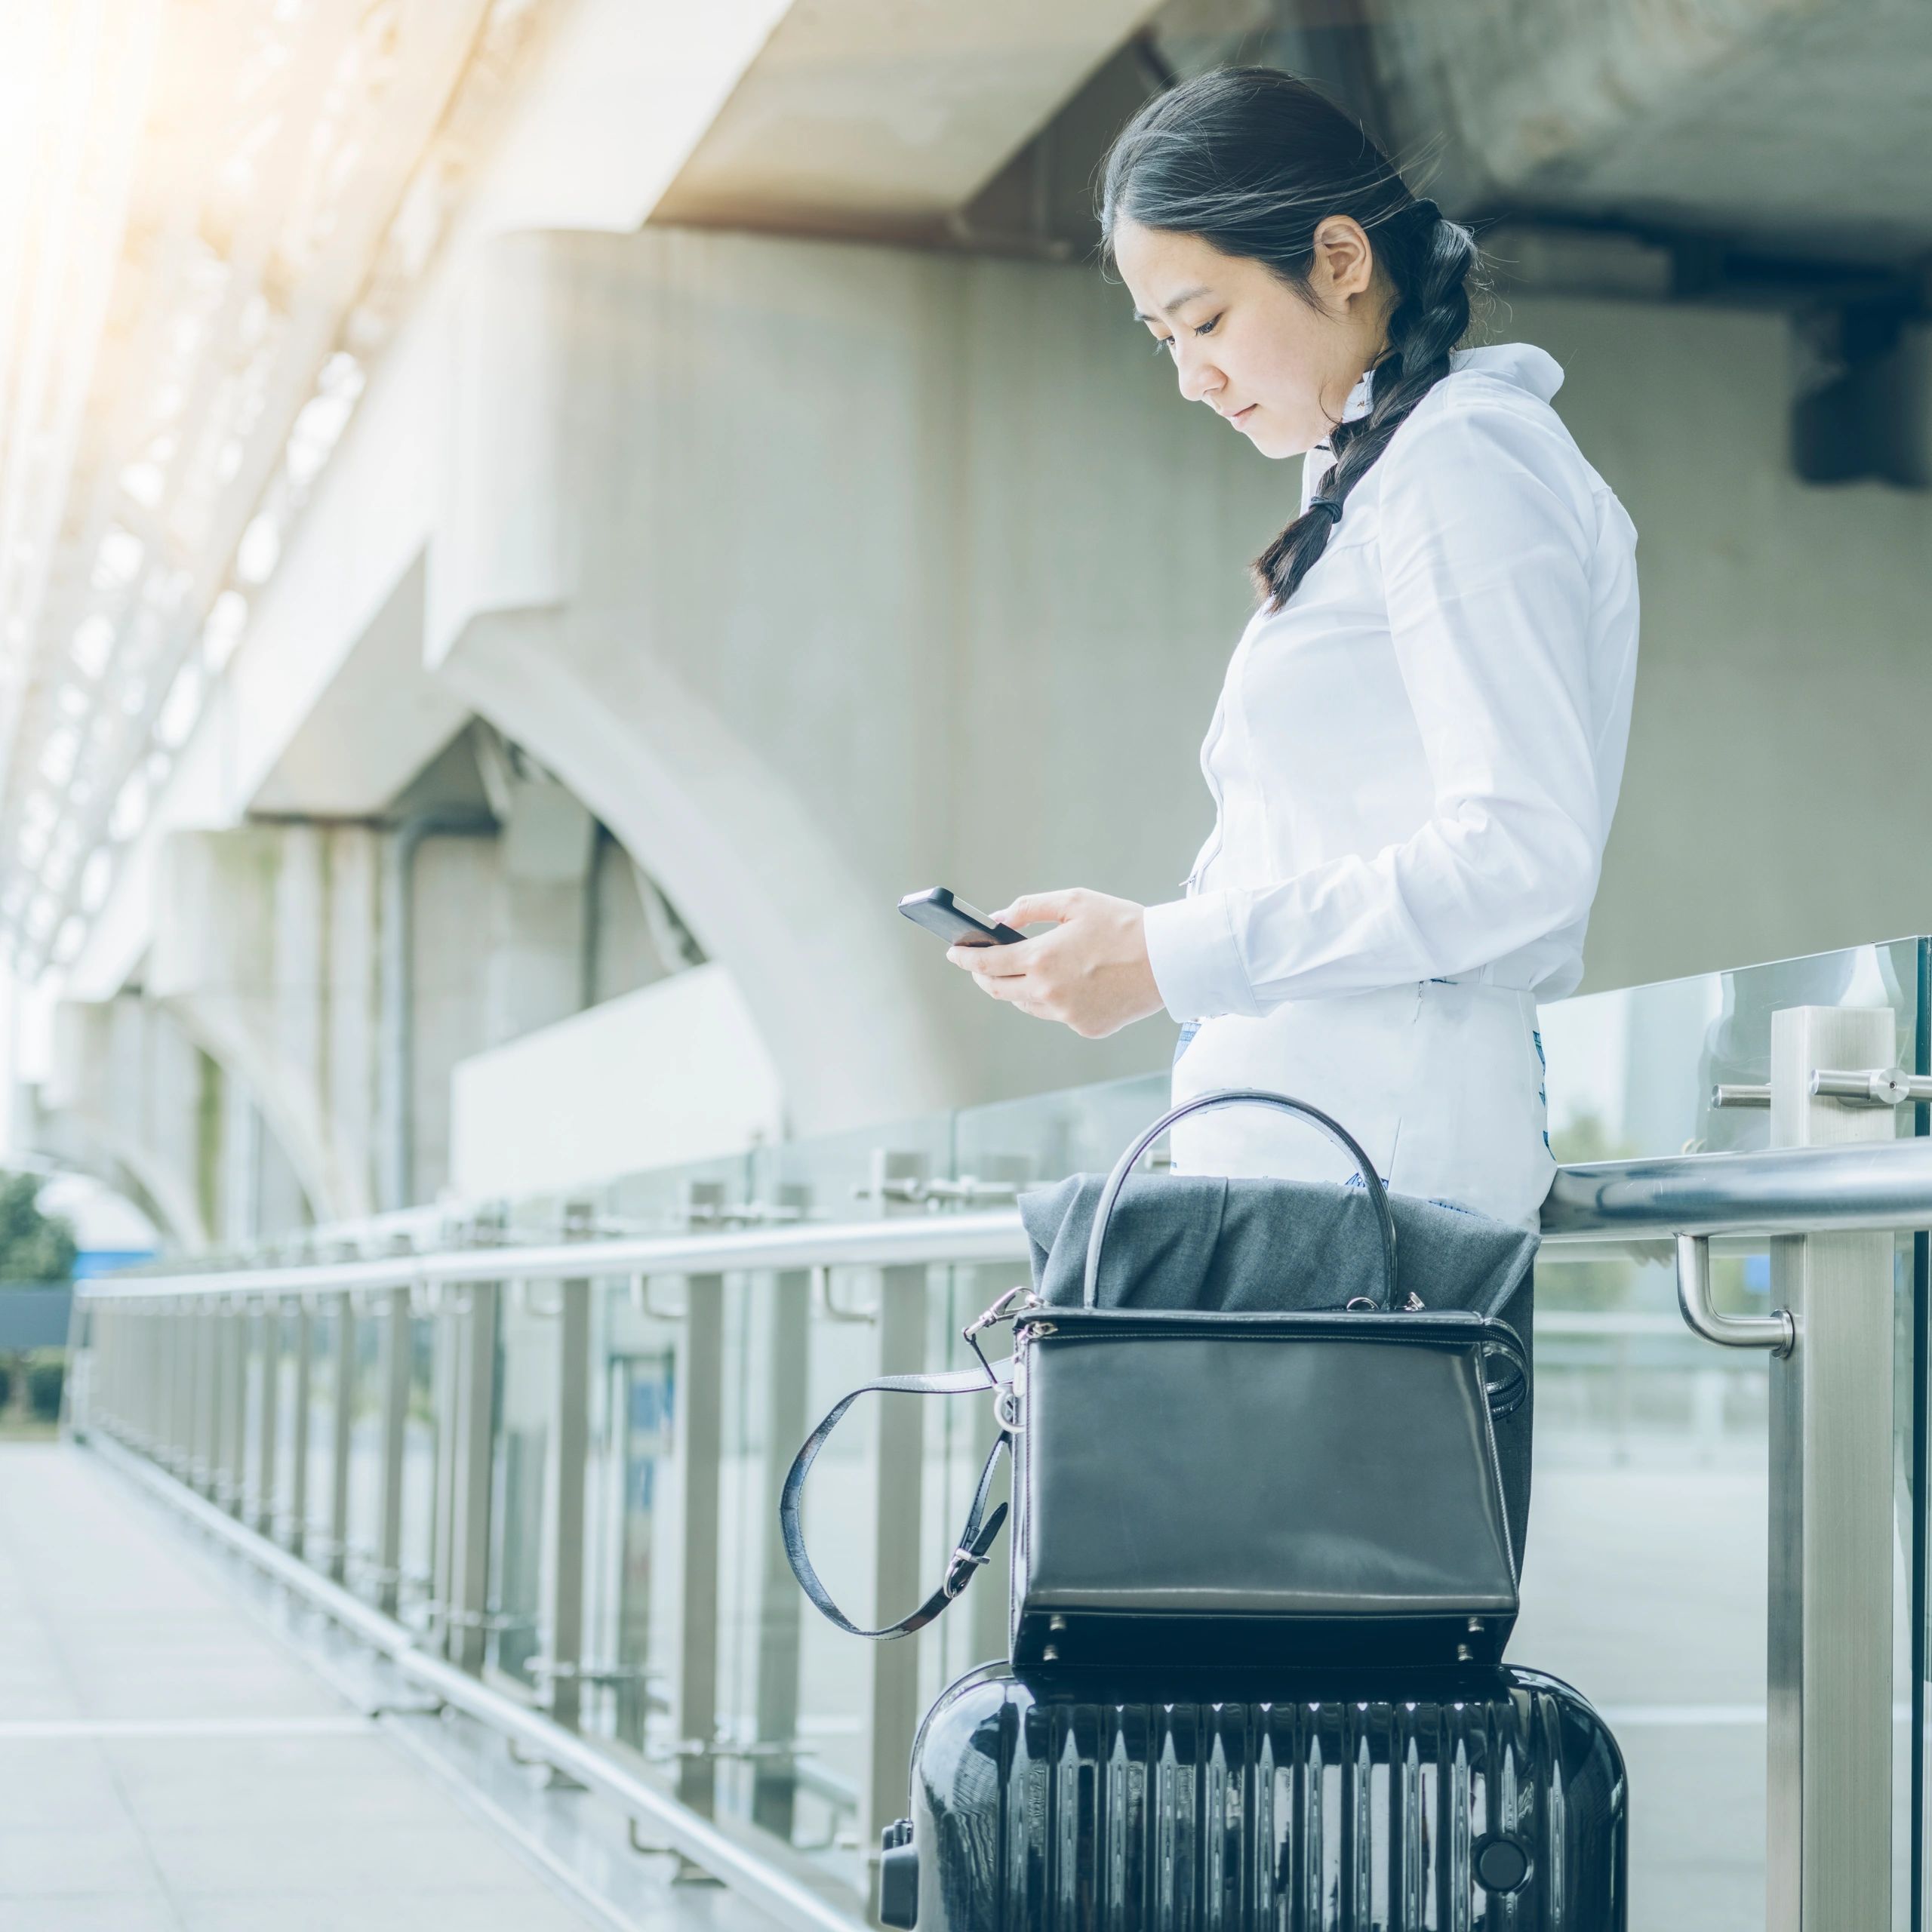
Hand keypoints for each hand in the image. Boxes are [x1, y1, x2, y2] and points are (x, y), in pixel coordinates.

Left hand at [946, 888, 1164, 1038]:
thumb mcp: (1074, 902)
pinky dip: (1055, 999)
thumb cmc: (1123, 924)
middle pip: (998, 990)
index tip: (954, 952)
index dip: (965, 958)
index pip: (987, 964)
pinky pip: (1058, 1014)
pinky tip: (1070, 983)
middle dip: (984, 976)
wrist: (1169, 960)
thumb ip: (1030, 908)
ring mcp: (1067, 1015)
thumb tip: (998, 919)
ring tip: (1025, 971)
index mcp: (1042, 959)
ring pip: (1026, 1005)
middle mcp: (1048, 993)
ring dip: (1018, 989)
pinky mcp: (1086, 1028)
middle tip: (980, 964)